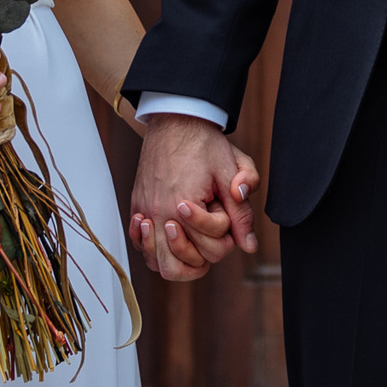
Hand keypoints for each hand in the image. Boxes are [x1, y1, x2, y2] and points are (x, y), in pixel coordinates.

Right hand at [128, 114, 260, 281]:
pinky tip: (169, 233)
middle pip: (178, 266)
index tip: (222, 208)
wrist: (175, 120)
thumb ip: (242, 212)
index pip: (210, 247)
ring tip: (191, 240)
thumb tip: (249, 245)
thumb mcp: (231, 172)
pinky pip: (139, 245)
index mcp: (183, 206)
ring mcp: (144, 211)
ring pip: (155, 263)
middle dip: (201, 255)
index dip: (225, 232)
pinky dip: (153, 248)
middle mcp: (158, 214)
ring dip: (177, 258)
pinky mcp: (137, 206)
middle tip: (210, 233)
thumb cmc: (204, 144)